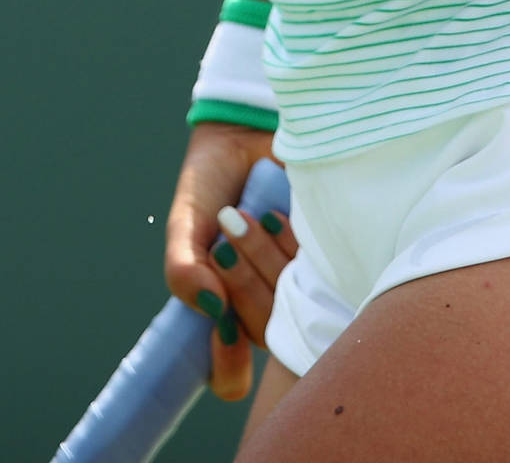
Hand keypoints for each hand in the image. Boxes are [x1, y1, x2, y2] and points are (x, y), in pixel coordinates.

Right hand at [165, 122, 298, 401]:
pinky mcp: (327, 259)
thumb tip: (211, 308)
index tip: (221, 330)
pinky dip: (289, 243)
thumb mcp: (185, 224)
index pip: (230, 375)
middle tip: (226, 237)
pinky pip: (316, 272)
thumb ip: (182, 268)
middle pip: (262, 331)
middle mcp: (264, 307)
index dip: (226, 366)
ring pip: (290, 303)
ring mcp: (298, 287)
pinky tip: (274, 214)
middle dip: (241, 285)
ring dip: (264, 260)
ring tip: (247, 216)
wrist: (245, 135)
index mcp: (224, 312)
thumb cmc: (211, 184)